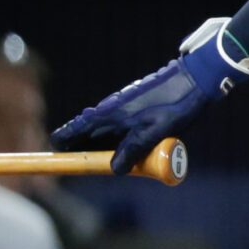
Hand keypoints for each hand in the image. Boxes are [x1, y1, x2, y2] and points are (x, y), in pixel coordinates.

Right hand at [52, 17, 248, 173]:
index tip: (52, 149)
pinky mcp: (136, 106)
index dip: (65, 139)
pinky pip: (116, 125)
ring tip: (90, 160)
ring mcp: (124, 105)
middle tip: (70, 162)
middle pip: (88, 131)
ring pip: (103, 128)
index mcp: (113, 112)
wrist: (195, 79)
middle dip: (78, 147)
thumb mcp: (156, 131)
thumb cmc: (176, 104)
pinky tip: (117, 147)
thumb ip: (134, 149)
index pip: (79, 127)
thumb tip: (114, 169)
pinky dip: (111, 137)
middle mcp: (113, 108)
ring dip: (96, 144)